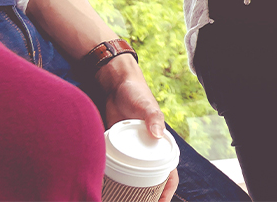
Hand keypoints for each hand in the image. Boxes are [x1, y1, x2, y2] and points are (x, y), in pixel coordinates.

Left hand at [98, 57, 178, 201]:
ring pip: (135, 179)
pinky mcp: (117, 150)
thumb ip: (153, 118)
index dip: (167, 190)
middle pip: (152, 181)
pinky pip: (119, 169)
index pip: (170, 173)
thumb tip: (158, 134)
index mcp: (161, 145)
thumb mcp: (146, 105)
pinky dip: (115, 181)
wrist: (116, 86)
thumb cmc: (137, 94)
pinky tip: (107, 190)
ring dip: (132, 193)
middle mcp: (148, 151)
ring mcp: (132, 152)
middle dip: (149, 198)